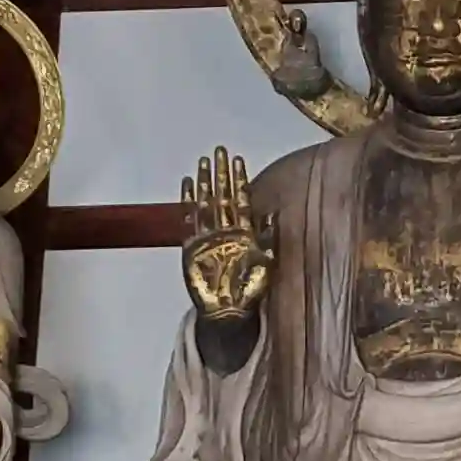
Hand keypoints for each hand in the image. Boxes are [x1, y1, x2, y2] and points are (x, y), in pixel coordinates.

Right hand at [182, 147, 274, 321]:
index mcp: (244, 232)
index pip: (241, 199)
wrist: (228, 311)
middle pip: (223, 195)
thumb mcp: (266, 263)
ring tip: (203, 162)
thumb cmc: (250, 290)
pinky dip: (188, 202)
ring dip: (205, 182)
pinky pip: (190, 220)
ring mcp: (208, 237)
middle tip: (219, 150)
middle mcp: (226, 230)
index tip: (238, 159)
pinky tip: (187, 184)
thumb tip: (273, 214)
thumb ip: (268, 239)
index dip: (239, 179)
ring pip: (206, 203)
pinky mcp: (192, 246)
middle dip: (221, 173)